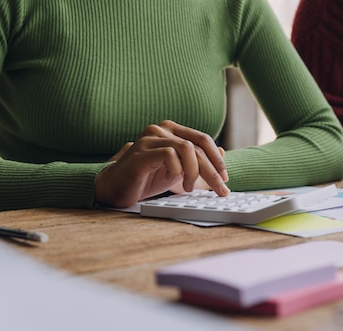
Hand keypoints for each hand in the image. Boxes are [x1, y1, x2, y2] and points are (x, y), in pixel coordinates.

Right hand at [95, 120, 229, 207]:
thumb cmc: (147, 179)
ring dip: (194, 172)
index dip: (217, 159)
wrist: (117, 188)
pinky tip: (170, 179)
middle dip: (212, 171)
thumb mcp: (179, 171)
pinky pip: (170, 155)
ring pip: (187, 149)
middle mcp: (161, 129)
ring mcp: (151, 138)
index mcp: (172, 130)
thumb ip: (197, 162)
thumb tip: (222, 152)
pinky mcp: (142, 151)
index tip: (225, 178)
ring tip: (188, 188)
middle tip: (220, 190)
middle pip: (198, 146)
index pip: (203, 139)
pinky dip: (176, 170)